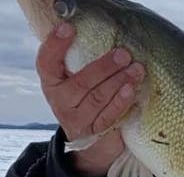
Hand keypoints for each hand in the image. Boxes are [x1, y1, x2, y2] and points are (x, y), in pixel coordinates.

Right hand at [36, 23, 144, 176]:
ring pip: (98, 99)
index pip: (47, 61)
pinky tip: (132, 90)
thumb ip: (78, 63)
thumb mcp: (73, 80)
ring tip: (136, 70)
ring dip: (119, 82)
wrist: (87, 140)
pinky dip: (122, 102)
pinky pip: (110, 116)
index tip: (69, 28)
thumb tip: (101, 39)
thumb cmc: (82, 99)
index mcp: (51, 82)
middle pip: (82, 83)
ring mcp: (76, 119)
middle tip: (124, 54)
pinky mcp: (94, 132)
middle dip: (105, 67)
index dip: (56, 44)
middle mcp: (60, 101)